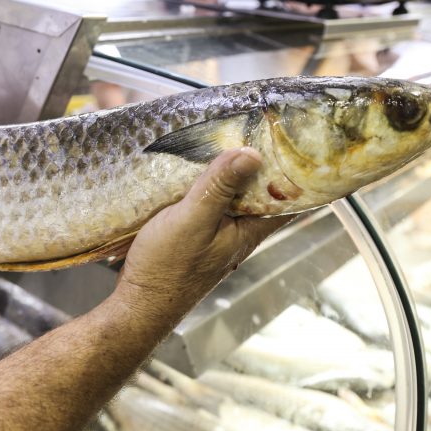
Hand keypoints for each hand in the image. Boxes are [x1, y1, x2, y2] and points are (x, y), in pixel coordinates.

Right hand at [116, 148, 293, 319]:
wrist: (136, 304)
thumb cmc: (166, 269)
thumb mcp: (193, 220)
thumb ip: (220, 187)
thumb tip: (252, 154)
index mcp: (249, 230)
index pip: (287, 198)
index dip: (294, 170)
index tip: (290, 140)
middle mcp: (237, 232)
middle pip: (257, 191)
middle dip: (255, 161)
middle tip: (250, 126)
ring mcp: (215, 233)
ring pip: (230, 195)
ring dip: (225, 172)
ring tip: (219, 138)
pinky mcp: (193, 234)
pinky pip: (207, 202)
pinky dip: (203, 184)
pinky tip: (188, 170)